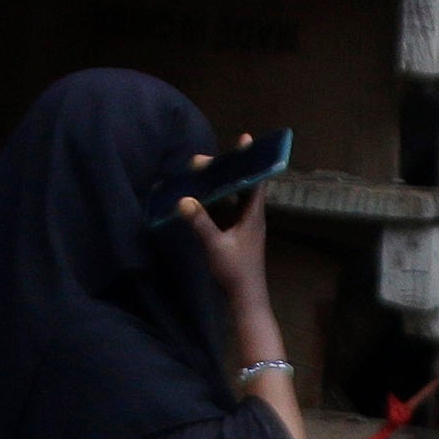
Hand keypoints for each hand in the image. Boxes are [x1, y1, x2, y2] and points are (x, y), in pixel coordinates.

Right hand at [178, 148, 281, 345]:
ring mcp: (243, 226)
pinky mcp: (235, 235)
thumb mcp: (215, 246)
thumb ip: (200, 223)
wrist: (246, 298)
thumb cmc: (236, 272)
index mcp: (252, 214)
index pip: (254, 179)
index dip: (250, 159)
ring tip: (196, 173)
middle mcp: (250, 216)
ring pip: (230, 198)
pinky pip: (224, 211)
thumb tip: (184, 201)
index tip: (244, 140)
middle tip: (200, 161)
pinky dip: (213, 203)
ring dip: (215, 186)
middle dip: (222, 171)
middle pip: (238, 185)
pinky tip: (197, 198)